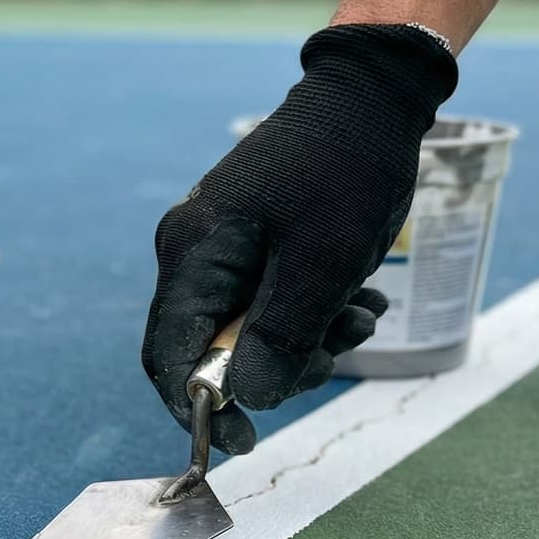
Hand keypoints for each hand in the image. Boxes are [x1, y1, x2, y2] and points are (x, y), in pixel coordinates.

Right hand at [141, 24, 457, 455]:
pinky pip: (274, 304)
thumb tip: (250, 399)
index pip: (169, 355)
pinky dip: (317, 314)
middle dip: (280, 365)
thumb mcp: (321, 264)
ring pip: (252, 332)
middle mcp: (195, 254)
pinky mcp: (256, 246)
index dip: (199, 407)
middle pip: (215, 350)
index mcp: (193, 254)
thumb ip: (280, 338)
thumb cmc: (344, 172)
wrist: (370, 99)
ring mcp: (224, 249)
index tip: (244, 440)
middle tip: (337, 351)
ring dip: (311, 339)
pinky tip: (360, 298)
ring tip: (363, 313)